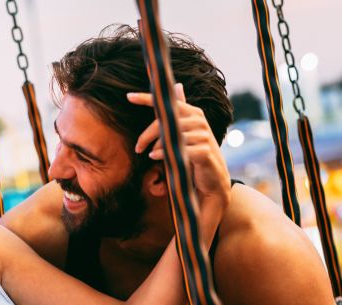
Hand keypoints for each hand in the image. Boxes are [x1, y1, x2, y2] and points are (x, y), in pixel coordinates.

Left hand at [128, 85, 230, 239]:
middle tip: (138, 146)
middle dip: (148, 133)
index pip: (170, 102)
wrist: (212, 182)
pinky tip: (155, 157)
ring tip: (149, 153)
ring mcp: (204, 136)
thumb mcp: (183, 134)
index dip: (148, 98)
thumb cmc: (194, 156)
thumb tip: (177, 85)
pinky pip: (181, 149)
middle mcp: (199, 122)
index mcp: (193, 114)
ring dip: (157, 145)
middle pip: (167, 120)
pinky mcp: (205, 152)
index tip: (129, 97)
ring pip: (173, 134)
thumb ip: (178, 114)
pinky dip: (164, 153)